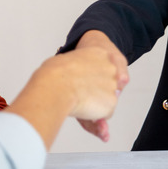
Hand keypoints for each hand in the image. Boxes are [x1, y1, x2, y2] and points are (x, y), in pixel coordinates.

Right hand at [4, 41, 128, 149]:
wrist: (56, 85)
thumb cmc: (54, 74)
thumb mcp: (67, 60)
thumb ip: (78, 68)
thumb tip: (75, 78)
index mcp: (100, 53)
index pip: (102, 68)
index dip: (90, 77)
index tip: (80, 81)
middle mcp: (111, 68)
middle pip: (107, 84)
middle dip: (95, 91)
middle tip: (77, 92)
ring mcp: (113, 85)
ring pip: (105, 100)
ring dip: (94, 103)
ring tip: (77, 100)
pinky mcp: (112, 102)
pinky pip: (105, 114)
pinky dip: (94, 115)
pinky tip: (81, 108)